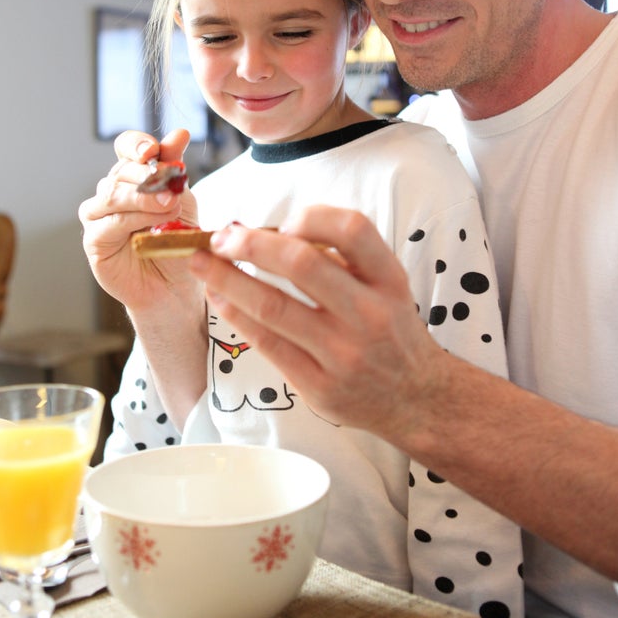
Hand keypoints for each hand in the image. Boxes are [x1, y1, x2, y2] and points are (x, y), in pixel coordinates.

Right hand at [79, 128, 198, 311]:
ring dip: (142, 198)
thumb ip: (175, 168)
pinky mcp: (94, 240)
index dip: (136, 144)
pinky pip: (108, 223)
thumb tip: (180, 133)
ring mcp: (98, 214)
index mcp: (133, 175)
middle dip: (149, 177)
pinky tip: (151, 226)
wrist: (176, 284)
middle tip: (173, 190)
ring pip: (112, 193)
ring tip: (169, 207)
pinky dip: (132, 220)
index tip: (153, 150)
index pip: (126, 146)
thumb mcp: (182, 198)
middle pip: (121, 171)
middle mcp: (112, 190)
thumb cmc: (177, 240)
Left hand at [188, 205, 446, 441]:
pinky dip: (236, 315)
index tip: (282, 222)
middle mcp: (369, 314)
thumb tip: (272, 232)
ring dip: (227, 279)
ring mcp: (343, 354)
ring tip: (201, 263)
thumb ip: (342, 258)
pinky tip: (218, 298)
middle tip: (220, 237)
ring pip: (273, 306)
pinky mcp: (320, 387)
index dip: (309, 218)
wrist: (417, 399)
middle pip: (301, 264)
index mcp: (388, 279)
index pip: (352, 229)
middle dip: (250, 244)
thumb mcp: (386, 285)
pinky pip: (267, 344)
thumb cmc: (390, 330)